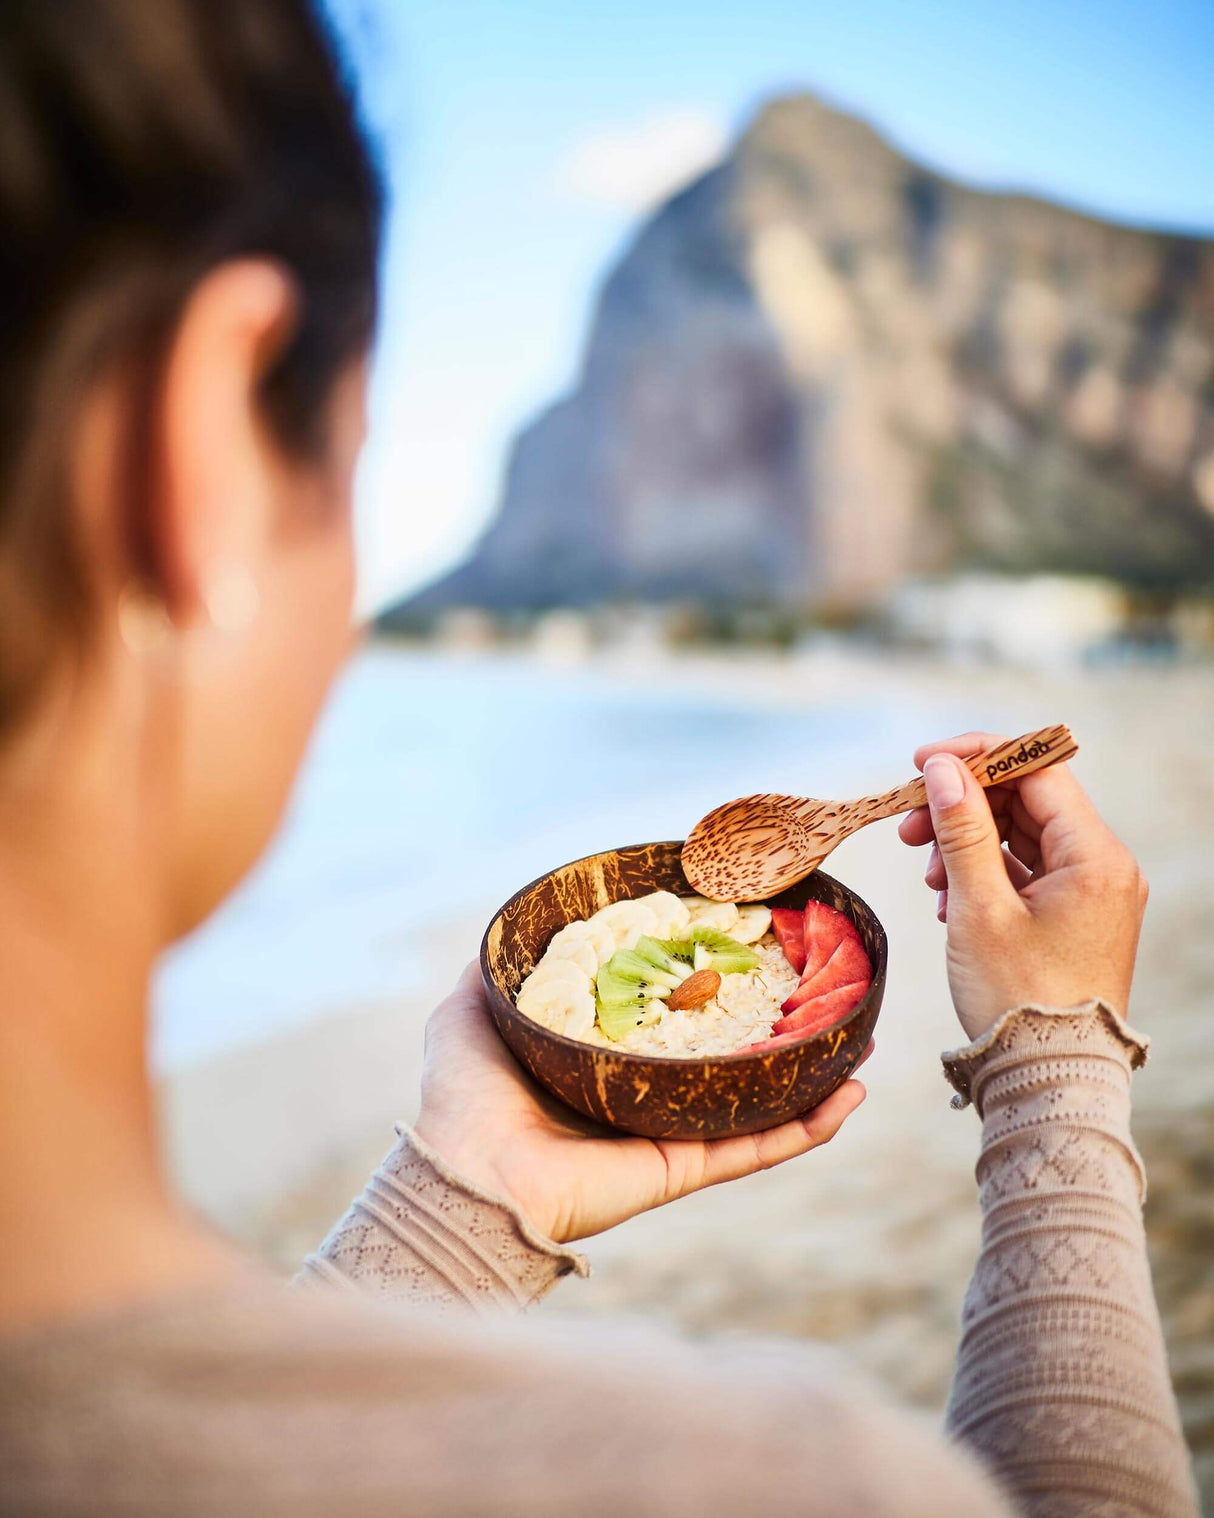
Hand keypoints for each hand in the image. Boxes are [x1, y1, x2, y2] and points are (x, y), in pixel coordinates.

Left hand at [414, 963, 868, 1244]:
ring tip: (861, 1035)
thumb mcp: (471, 1012)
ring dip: (815, 1072)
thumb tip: (506, 926)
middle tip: (823, 989)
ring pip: (760, 1099)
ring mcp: (670, 1132)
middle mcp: (644, 1094)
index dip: (714, 983)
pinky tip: (852, 1093)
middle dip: (779, 1027)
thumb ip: (494, 972)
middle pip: (728, 1056)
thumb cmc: (462, 1096)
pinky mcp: (684, 1167)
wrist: (465, 1175)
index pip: (670, 1015)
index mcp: (603, 1058)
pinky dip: (810, 1126)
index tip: (753, 945)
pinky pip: (759, 1146)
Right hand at [898, 732, 1146, 1040]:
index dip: (976, 757)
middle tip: (907, 828)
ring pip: (1021, 836)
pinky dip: (983, 873)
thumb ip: (960, 830)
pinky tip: (948, 900)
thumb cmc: (1015, 999)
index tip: (920, 764)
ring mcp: (1091, 893)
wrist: (1047, 1079)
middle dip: (962, 806)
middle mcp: (1104, 867)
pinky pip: (1025, 871)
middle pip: (1026, 801)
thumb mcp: (978, 908)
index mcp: (1095, 857)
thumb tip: (943, 768)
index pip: (1037, 770)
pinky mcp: (1074, 917)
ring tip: (927, 877)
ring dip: (966, 842)